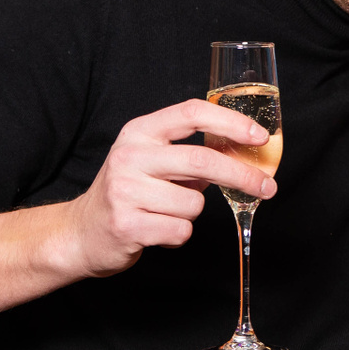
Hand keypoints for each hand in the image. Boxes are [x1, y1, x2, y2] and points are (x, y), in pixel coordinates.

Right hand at [59, 100, 277, 277]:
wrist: (81, 233)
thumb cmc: (128, 194)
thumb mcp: (151, 161)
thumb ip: (189, 155)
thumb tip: (242, 156)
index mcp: (139, 132)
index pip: (191, 113)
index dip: (231, 122)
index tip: (259, 137)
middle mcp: (130, 156)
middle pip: (202, 160)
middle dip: (243, 176)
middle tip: (267, 187)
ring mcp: (125, 191)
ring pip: (194, 203)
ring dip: (191, 214)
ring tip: (165, 213)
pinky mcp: (127, 224)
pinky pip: (181, 231)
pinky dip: (178, 236)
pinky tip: (156, 231)